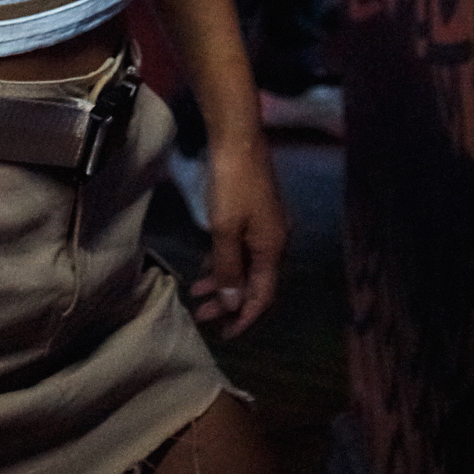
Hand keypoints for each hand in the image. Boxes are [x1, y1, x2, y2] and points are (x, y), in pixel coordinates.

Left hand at [189, 139, 289, 338]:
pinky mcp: (254, 213)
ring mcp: (265, 226)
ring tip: (198, 297)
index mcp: (273, 248)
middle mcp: (275, 241)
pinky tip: (207, 267)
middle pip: (255, 284)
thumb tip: (233, 304)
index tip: (224, 335)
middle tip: (202, 318)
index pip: (262, 297)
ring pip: (246, 266)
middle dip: (229, 304)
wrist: (238, 138)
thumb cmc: (232, 184)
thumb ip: (229, 268)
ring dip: (224, 283)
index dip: (244, 318)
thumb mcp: (224, 229)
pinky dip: (225, 262)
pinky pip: (241, 249)